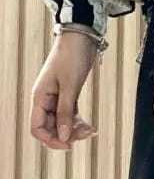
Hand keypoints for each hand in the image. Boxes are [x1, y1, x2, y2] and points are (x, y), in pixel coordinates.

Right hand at [30, 34, 99, 150]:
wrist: (82, 34)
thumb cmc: (73, 55)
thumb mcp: (70, 85)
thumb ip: (66, 111)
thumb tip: (64, 137)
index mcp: (40, 97)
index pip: (37, 128)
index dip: (51, 139)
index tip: (69, 145)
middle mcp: (45, 98)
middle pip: (50, 126)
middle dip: (66, 134)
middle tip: (86, 135)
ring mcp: (57, 95)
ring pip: (61, 121)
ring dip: (74, 128)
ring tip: (91, 131)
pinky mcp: (68, 91)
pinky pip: (69, 112)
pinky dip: (78, 119)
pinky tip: (88, 125)